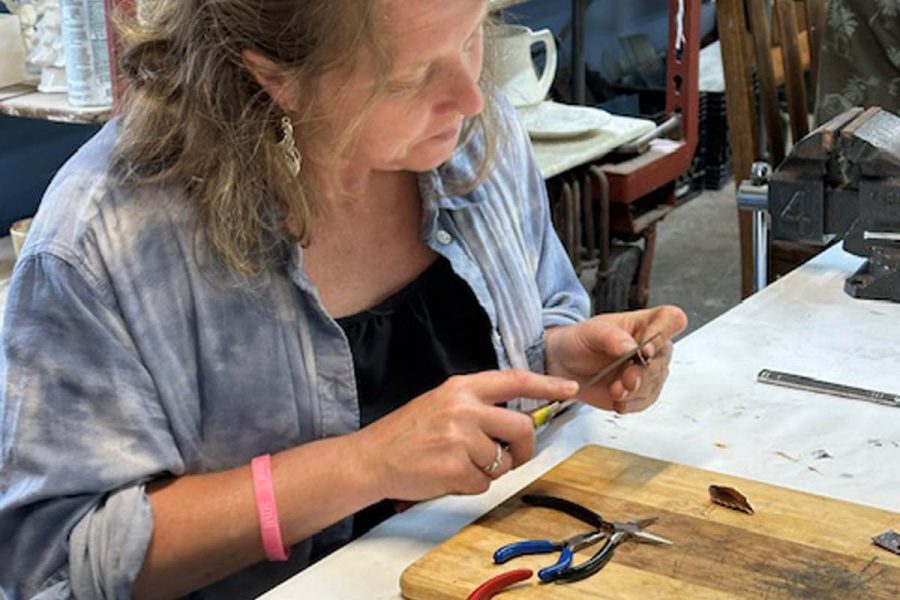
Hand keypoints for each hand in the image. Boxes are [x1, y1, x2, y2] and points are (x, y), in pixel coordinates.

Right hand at [351, 370, 578, 501]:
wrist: (372, 458)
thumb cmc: (408, 433)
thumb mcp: (442, 403)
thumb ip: (477, 405)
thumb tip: (517, 418)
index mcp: (461, 388)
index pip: (514, 380)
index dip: (546, 384)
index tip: (568, 388)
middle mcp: (463, 408)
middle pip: (520, 426)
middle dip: (523, 447)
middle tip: (511, 456)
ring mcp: (459, 438)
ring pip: (503, 460)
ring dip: (491, 469)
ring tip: (462, 464)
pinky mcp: (454, 468)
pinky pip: (484, 483)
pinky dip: (472, 485)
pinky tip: (449, 476)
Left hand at [544, 305, 686, 412]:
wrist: (567, 365)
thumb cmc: (581, 340)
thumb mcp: (590, 332)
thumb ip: (611, 337)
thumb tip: (630, 347)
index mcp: (645, 322)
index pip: (671, 319)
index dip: (664, 333)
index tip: (645, 349)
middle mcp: (654, 346)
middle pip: (662, 359)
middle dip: (642, 374)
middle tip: (624, 381)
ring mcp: (650, 370)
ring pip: (654, 383)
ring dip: (634, 392)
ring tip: (615, 391)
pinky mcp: (642, 392)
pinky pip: (645, 402)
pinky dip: (630, 404)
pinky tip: (616, 400)